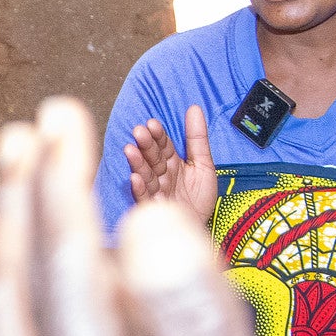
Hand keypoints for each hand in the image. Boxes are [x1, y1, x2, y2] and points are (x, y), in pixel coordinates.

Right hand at [123, 106, 216, 224]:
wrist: (199, 228)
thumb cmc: (199, 199)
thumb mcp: (205, 165)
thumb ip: (198, 138)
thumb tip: (194, 108)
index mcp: (172, 164)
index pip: (164, 146)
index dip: (159, 135)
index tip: (152, 124)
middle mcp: (162, 176)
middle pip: (152, 158)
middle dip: (146, 145)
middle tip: (139, 132)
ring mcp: (156, 192)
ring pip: (145, 175)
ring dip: (137, 163)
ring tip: (130, 150)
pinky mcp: (154, 209)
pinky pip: (144, 198)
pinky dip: (140, 188)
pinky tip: (135, 178)